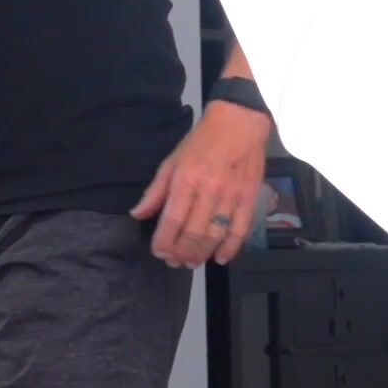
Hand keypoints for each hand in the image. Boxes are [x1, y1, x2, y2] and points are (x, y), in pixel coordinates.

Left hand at [133, 102, 271, 266]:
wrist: (239, 124)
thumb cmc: (200, 142)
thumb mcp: (171, 161)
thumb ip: (155, 191)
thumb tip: (137, 214)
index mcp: (186, 179)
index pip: (172, 218)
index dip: (164, 240)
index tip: (159, 252)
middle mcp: (209, 190)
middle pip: (194, 231)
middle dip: (182, 252)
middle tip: (174, 262)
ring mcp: (232, 195)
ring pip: (216, 234)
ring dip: (203, 253)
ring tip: (192, 263)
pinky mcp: (250, 198)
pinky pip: (241, 229)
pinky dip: (231, 247)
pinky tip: (221, 258)